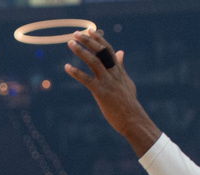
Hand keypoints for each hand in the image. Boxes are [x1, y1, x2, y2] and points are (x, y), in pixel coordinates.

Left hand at [64, 29, 160, 155]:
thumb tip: (121, 52)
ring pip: (93, 61)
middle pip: (100, 51)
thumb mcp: (126, 81)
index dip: (99, 39)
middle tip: (76, 33)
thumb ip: (121, 66)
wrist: (132, 119)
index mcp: (118, 70)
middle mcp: (113, 73)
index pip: (108, 50)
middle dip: (88, 41)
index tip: (90, 30)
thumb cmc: (129, 102)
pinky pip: (86, 79)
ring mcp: (107, 82)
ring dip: (81, 51)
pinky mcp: (101, 92)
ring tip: (70, 43)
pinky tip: (67, 67)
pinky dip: (76, 72)